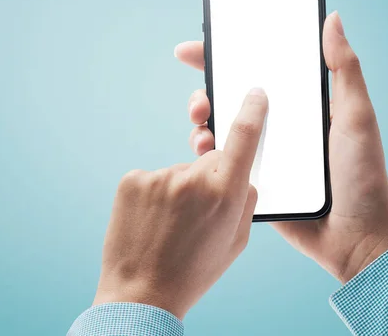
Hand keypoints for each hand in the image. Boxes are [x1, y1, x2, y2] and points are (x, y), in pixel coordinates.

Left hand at [93, 89, 267, 318]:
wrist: (140, 293)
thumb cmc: (193, 271)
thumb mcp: (235, 241)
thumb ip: (245, 201)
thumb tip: (242, 174)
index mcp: (226, 194)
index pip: (244, 137)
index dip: (252, 111)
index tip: (255, 93)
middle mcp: (192, 178)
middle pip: (211, 159)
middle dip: (210, 178)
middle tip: (197, 213)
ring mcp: (158, 176)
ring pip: (180, 172)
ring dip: (179, 190)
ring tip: (169, 225)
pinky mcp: (132, 179)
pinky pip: (153, 178)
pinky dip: (154, 194)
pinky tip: (151, 221)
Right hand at [177, 11, 387, 283]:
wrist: (356, 235)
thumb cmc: (363, 174)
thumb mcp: (356, 115)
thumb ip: (344, 69)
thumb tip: (332, 19)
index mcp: (296, 107)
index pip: (256, 74)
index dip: (224, 58)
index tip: (197, 48)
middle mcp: (275, 127)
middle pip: (229, 100)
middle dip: (203, 92)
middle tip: (199, 99)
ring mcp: (261, 155)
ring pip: (220, 130)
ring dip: (201, 123)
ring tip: (200, 125)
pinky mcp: (251, 182)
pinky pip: (222, 163)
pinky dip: (207, 155)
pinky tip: (206, 152)